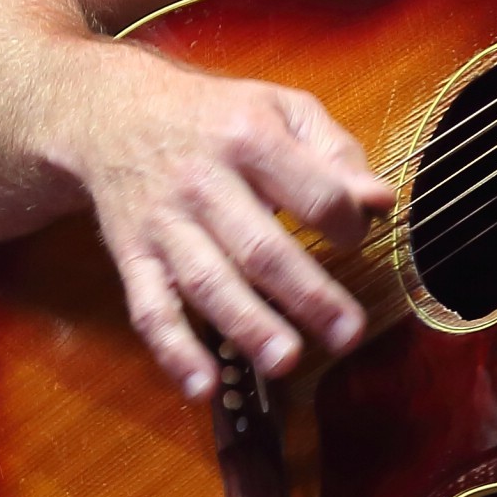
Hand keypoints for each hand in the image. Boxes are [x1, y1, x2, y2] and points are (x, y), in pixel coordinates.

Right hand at [60, 47, 395, 399]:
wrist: (118, 115)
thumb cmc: (220, 116)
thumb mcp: (284, 110)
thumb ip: (336, 153)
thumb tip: (378, 201)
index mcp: (251, 137)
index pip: (312, 191)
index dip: (346, 222)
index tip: (359, 239)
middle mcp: (204, 182)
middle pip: (261, 247)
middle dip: (308, 296)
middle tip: (348, 334)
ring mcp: (164, 223)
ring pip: (207, 283)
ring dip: (248, 328)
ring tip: (287, 361)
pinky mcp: (132, 256)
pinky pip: (150, 310)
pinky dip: (174, 352)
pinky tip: (204, 386)